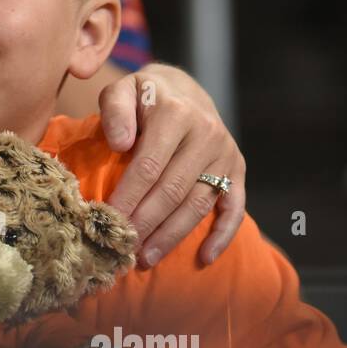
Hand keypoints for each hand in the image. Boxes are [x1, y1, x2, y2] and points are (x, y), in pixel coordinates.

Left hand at [99, 64, 246, 267]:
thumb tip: (120, 143)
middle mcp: (207, 133)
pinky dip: (222, 235)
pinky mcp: (238, 169)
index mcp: (176, 114)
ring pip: (199, 203)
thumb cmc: (143, 96)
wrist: (183, 89)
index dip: (128, 197)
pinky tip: (204, 258)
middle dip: (146, 223)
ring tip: (147, 258)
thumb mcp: (123, 90)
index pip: (149, 166)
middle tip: (123, 248)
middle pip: (173, 190)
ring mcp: (226, 153)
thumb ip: (115, 110)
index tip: (108, 222)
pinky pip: (235, 207)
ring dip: (173, 235)